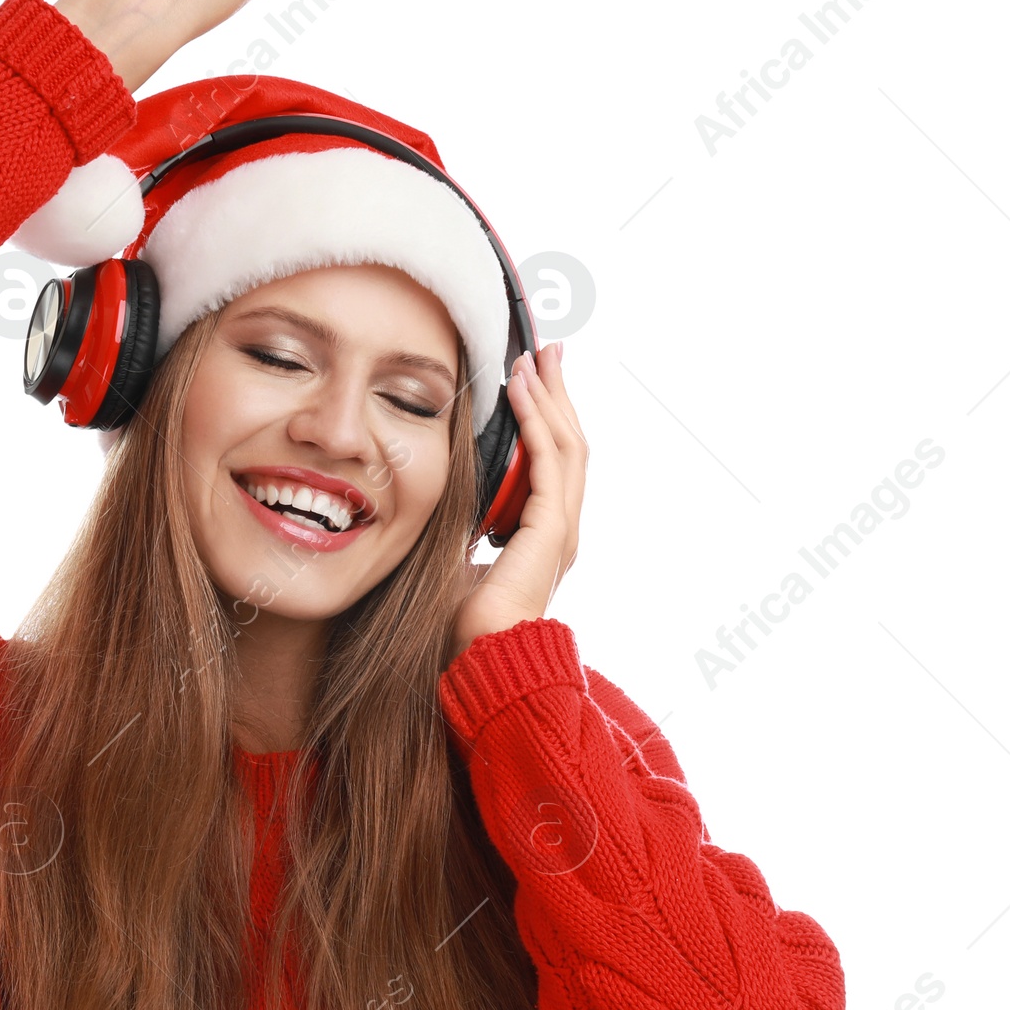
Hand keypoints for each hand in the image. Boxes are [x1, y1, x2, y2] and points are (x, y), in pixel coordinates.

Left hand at [447, 345, 586, 666]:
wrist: (480, 658)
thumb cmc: (464, 626)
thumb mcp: (459, 561)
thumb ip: (463, 531)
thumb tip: (438, 508)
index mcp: (544, 535)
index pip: (555, 462)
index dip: (547, 417)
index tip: (532, 380)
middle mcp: (561, 528)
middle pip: (570, 443)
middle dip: (558, 393)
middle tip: (548, 351)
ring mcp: (561, 528)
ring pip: (566, 444)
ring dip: (549, 396)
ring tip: (537, 357)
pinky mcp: (550, 530)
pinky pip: (548, 461)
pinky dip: (536, 420)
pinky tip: (520, 390)